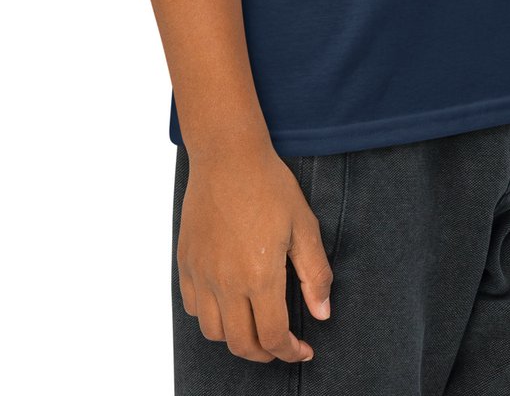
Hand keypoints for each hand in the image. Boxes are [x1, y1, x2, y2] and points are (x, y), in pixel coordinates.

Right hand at [176, 145, 333, 361]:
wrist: (228, 155)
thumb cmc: (269, 185)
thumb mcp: (304, 226)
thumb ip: (314, 274)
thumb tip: (323, 313)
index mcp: (260, 275)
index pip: (273, 336)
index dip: (290, 351)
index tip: (302, 349)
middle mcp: (226, 282)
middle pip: (241, 343)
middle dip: (264, 353)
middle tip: (279, 345)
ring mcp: (202, 273)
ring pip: (213, 331)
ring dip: (235, 338)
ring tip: (253, 326)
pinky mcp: (186, 262)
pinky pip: (192, 307)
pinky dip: (209, 316)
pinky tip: (226, 303)